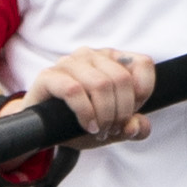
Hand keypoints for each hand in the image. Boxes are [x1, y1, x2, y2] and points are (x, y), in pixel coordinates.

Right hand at [5, 48, 154, 146]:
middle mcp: (90, 55)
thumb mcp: (114, 128)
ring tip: (100, 130)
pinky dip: (85, 113)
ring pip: (100, 84)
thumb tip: (137, 126)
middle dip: (122, 111)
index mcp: (111, 58)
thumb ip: (133, 128)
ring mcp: (68, 63)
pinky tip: (87, 125)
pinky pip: (73, 90)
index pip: (143, 63)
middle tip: (113, 130)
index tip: (131, 113)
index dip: (143, 93)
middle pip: (122, 78)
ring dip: (105, 115)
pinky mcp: (48, 76)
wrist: (44, 130)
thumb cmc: (81, 121)